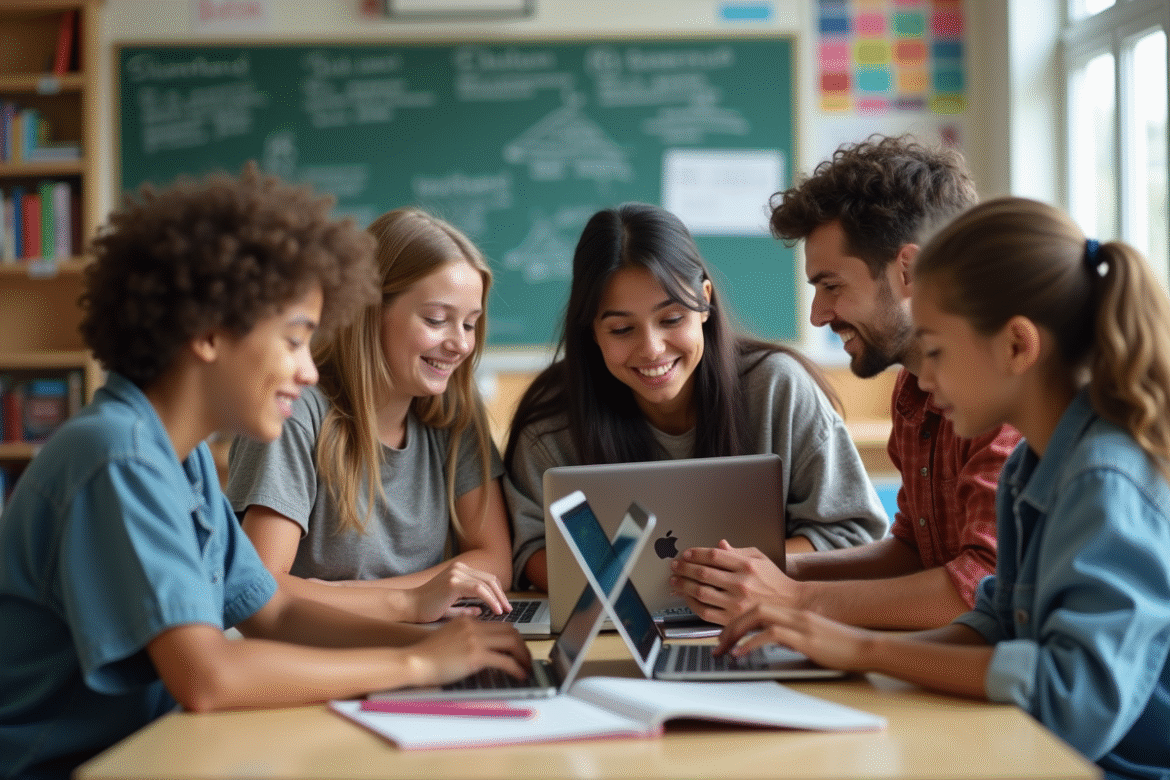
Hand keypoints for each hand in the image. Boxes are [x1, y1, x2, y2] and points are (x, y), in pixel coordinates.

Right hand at [408, 561, 511, 622]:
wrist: (407, 606)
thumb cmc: (425, 609)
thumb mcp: (450, 607)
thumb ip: (465, 608)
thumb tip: (480, 611)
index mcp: (459, 571)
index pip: (486, 579)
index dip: (498, 592)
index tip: (504, 606)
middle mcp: (459, 569)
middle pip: (490, 579)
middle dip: (502, 595)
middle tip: (509, 609)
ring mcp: (456, 574)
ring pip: (487, 583)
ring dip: (499, 598)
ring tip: (504, 611)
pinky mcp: (453, 582)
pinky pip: (479, 589)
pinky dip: (490, 599)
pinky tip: (495, 610)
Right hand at [408, 616, 532, 685]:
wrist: (414, 661)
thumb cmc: (427, 654)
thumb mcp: (448, 636)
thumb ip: (465, 635)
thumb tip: (479, 645)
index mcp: (468, 621)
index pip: (500, 625)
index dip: (513, 637)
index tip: (518, 648)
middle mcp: (474, 627)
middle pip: (510, 631)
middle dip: (523, 645)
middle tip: (527, 658)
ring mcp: (476, 640)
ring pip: (512, 643)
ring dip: (523, 656)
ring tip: (526, 667)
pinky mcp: (476, 656)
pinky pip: (505, 661)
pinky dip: (516, 668)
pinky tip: (519, 675)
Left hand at [668, 540, 798, 624]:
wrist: (791, 605)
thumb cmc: (775, 581)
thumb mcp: (760, 558)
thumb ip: (737, 551)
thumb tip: (719, 544)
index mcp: (747, 565)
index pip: (714, 555)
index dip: (696, 553)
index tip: (686, 554)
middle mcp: (741, 583)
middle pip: (704, 573)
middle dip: (684, 568)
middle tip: (675, 566)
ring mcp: (736, 603)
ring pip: (701, 592)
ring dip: (684, 585)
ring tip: (675, 581)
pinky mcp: (733, 619)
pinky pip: (705, 612)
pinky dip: (692, 604)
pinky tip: (687, 597)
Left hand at [714, 603, 874, 672]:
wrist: (864, 647)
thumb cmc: (836, 644)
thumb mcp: (806, 634)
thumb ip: (785, 632)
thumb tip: (764, 637)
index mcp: (791, 610)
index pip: (755, 604)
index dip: (735, 616)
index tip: (721, 633)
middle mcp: (792, 613)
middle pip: (752, 608)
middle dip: (729, 624)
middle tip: (716, 643)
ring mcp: (799, 624)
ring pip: (758, 616)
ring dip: (735, 632)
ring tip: (723, 649)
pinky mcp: (805, 638)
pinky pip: (772, 635)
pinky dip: (752, 643)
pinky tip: (741, 654)